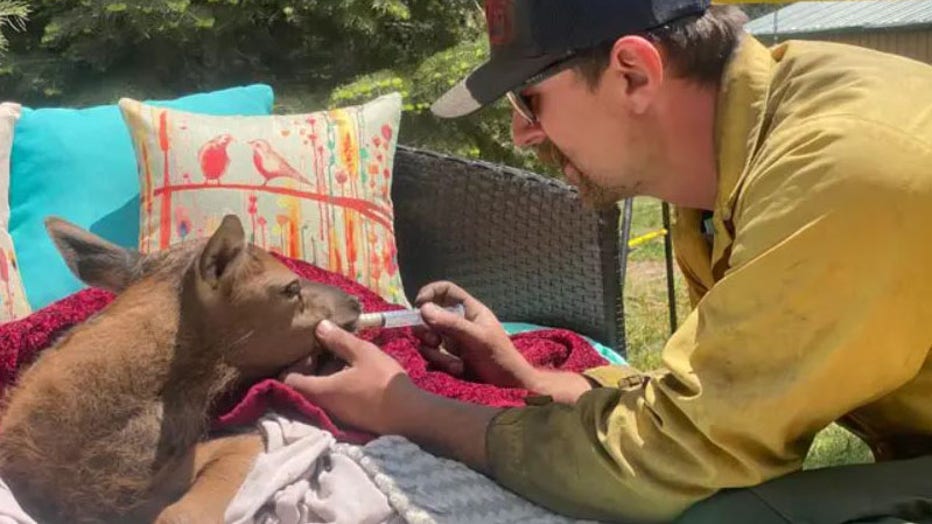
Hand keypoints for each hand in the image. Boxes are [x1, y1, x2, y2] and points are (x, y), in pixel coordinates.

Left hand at [281, 319, 418, 434]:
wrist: (409, 415)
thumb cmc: (383, 381)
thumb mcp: (363, 353)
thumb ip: (339, 340)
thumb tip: (319, 326)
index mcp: (321, 390)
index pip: (290, 380)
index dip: (293, 364)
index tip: (307, 351)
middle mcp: (322, 406)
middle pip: (303, 388)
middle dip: (310, 369)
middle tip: (324, 351)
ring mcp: (336, 415)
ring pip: (319, 394)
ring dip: (324, 378)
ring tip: (340, 360)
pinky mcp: (348, 420)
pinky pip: (333, 401)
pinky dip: (336, 388)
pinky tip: (352, 375)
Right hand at [414, 281, 535, 388]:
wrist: (507, 383)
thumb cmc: (499, 355)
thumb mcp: (476, 337)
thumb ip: (451, 323)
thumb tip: (423, 308)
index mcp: (467, 310)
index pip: (444, 290)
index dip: (429, 292)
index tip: (419, 305)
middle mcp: (456, 322)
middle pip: (427, 316)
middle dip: (426, 330)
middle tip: (435, 342)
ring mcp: (450, 340)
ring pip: (427, 339)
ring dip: (436, 353)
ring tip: (455, 364)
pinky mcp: (447, 357)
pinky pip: (432, 356)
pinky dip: (441, 364)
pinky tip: (457, 369)